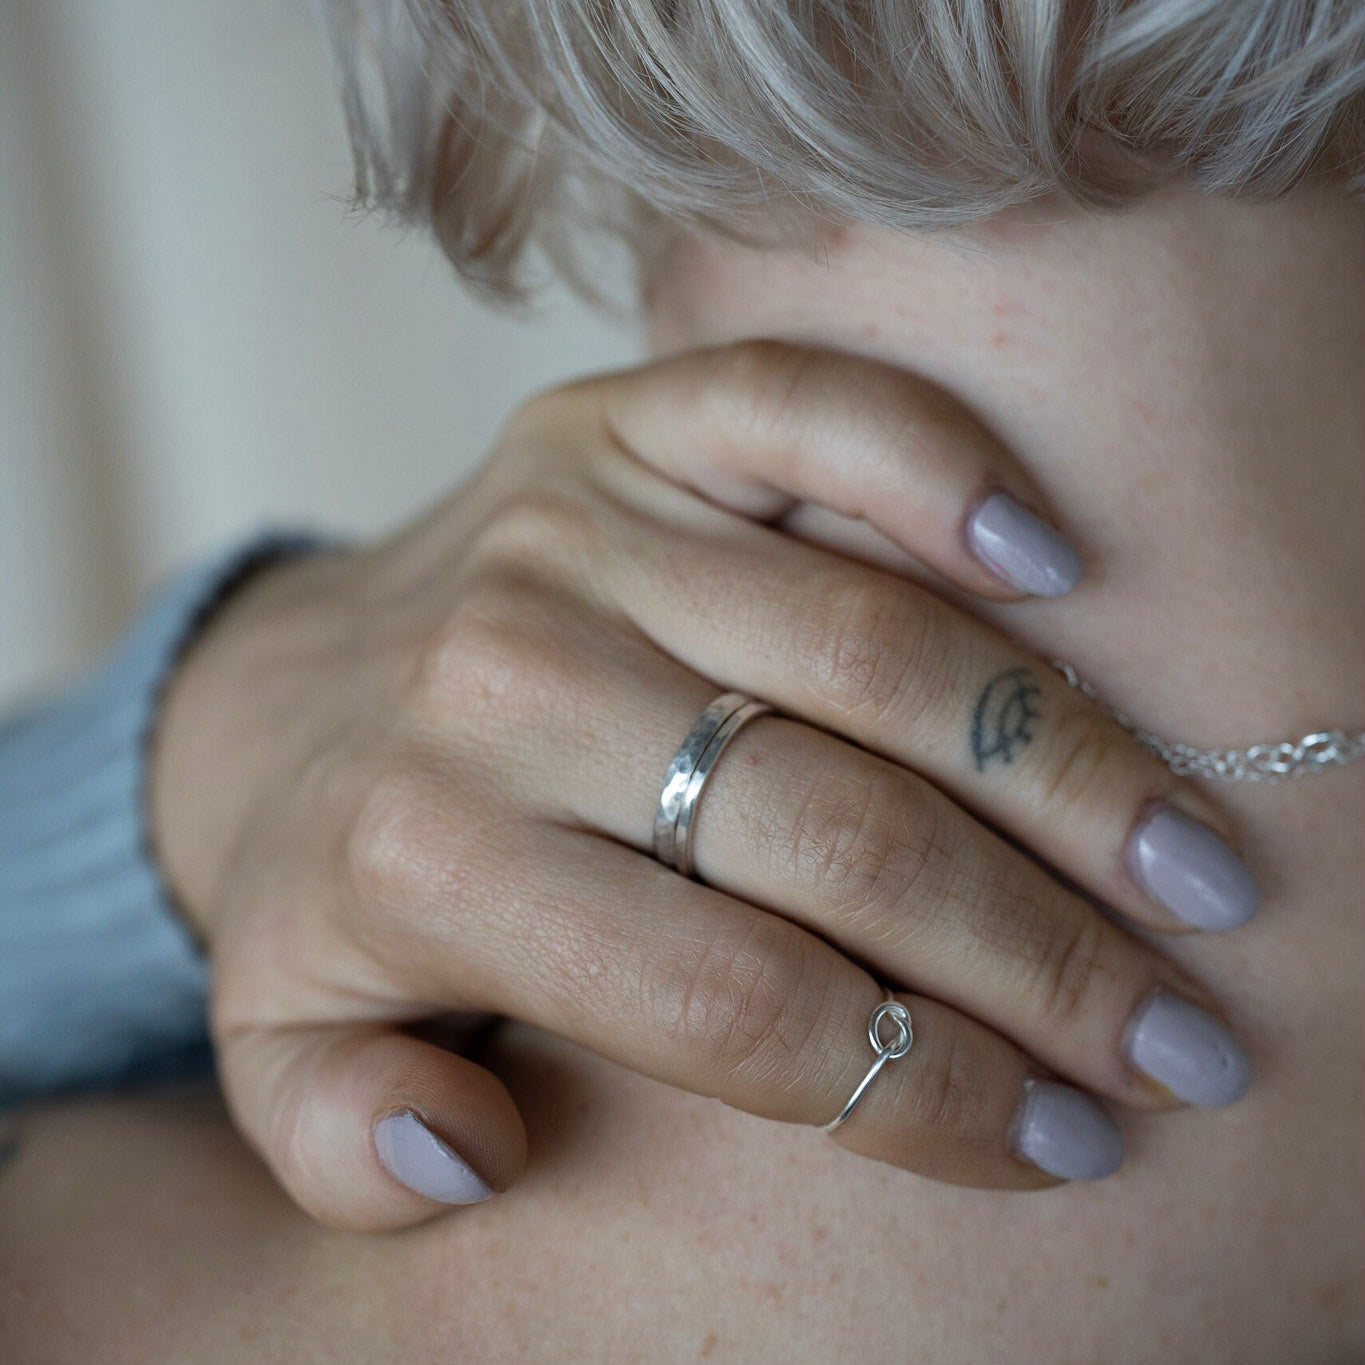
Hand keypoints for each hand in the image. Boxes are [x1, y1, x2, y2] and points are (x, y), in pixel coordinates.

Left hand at [150, 341, 1256, 1229]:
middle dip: (1042, 957)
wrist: (285, 690)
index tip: (1067, 1139)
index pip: (736, 1002)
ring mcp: (577, 528)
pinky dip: (938, 471)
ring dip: (1060, 767)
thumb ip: (337, 1133)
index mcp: (429, 854)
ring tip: (1196, 868)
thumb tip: (476, 1149)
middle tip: (1186, 1038)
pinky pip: (804, 416)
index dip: (926, 1090)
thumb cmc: (334, 882)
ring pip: (869, 648)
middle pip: (836, 834)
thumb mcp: (283, 1041)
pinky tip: (1056, 569)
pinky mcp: (624, 424)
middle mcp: (509, 679)